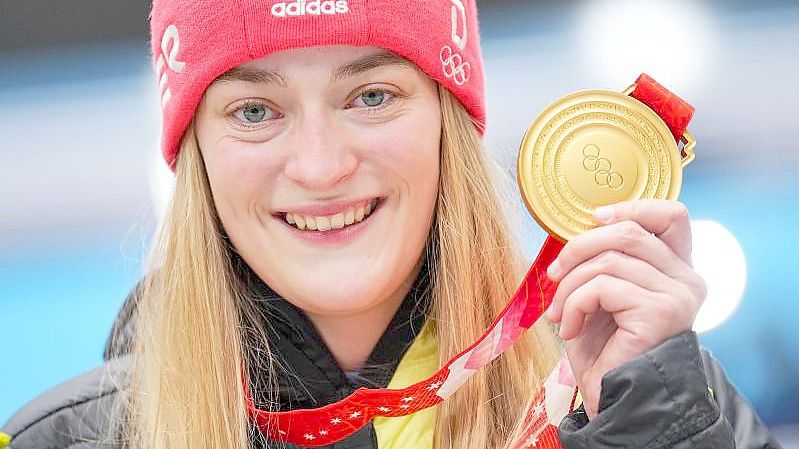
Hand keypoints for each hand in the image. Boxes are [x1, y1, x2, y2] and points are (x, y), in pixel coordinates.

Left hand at [544, 199, 706, 418]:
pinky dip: (573, 305)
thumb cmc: (607, 348)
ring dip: (569, 285)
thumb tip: (578, 229)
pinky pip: (602, 286)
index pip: (671, 215)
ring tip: (560, 313)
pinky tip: (569, 328)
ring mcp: (678, 295)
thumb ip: (604, 259)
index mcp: (677, 269)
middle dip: (578, 248)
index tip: (594, 220)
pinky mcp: (660, 312)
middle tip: (554, 276)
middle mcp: (687, 279)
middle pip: (628, 231)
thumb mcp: (602, 293)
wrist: (614, 398)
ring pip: (609, 259)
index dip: (631, 207)